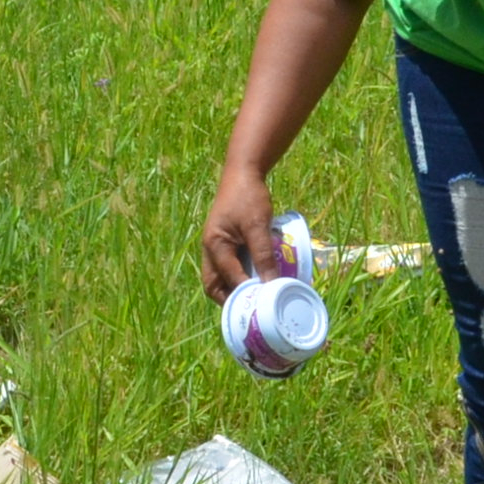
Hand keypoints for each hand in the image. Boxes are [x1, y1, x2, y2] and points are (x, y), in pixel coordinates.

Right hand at [200, 167, 283, 301]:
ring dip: (235, 289)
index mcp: (214, 245)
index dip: (244, 293)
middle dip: (229, 299)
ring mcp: (217, 246)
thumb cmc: (248, 196)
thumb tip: (271, 284)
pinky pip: (229, 266)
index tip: (262, 305)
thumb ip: (263, 255)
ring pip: (221, 277)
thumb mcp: (257, 226)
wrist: (243, 172)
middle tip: (251, 310)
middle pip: (214, 284)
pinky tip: (257, 279)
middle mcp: (211, 249)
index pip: (227, 278)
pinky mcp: (226, 243)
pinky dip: (240, 276)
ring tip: (256, 299)